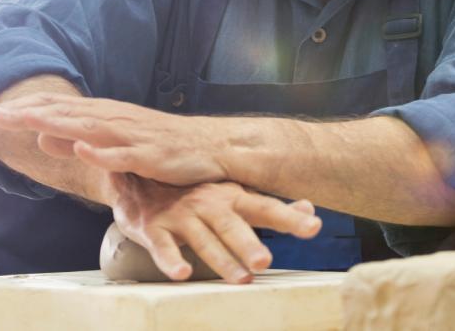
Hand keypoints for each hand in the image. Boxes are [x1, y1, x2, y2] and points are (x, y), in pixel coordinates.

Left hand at [0, 94, 224, 186]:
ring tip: (25, 121)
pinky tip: (82, 148)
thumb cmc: (160, 144)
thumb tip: (41, 138)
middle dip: (26, 113)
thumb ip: (78, 140)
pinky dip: (101, 151)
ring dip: (56, 124)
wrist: (209, 145)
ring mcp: (131, 136)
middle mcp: (113, 119)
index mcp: (103, 116)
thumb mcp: (114, 140)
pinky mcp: (150, 155)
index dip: (22, 109)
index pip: (55, 108)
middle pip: (64, 113)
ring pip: (88, 129)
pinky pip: (122, 155)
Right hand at [109, 174, 319, 283]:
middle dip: (249, 242)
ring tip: (240, 278)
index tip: (314, 225)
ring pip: (203, 239)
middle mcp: (208, 204)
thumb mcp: (233, 196)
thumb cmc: (196, 195)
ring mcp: (181, 215)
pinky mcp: (154, 227)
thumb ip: (268, 207)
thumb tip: (309, 210)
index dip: (289, 217)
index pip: (265, 207)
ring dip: (221, 258)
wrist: (141, 177)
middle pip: (232, 224)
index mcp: (231, 197)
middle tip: (265, 260)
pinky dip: (171, 260)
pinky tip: (182, 274)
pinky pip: (162, 246)